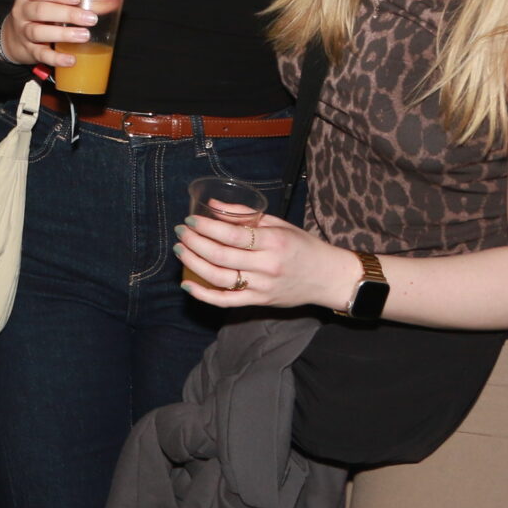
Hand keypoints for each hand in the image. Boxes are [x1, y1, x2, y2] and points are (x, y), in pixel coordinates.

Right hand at [1, 0, 93, 69]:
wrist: (13, 38)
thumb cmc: (40, 15)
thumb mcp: (52, 2)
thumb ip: (79, 1)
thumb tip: (112, 0)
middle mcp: (23, 12)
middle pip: (41, 11)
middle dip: (67, 14)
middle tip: (90, 19)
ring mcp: (23, 32)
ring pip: (38, 32)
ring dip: (63, 34)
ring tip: (84, 36)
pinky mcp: (28, 51)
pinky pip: (40, 55)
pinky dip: (56, 58)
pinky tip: (71, 59)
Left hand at [173, 207, 358, 309]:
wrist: (328, 278)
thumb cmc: (303, 246)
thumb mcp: (279, 224)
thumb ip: (246, 215)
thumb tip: (213, 205)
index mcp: (273, 242)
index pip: (233, 235)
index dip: (207, 227)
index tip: (190, 220)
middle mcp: (266, 266)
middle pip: (221, 256)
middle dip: (194, 243)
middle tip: (180, 232)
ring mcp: (261, 287)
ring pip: (219, 278)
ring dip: (193, 263)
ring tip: (180, 250)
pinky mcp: (258, 302)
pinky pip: (226, 301)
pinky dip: (203, 294)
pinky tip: (187, 283)